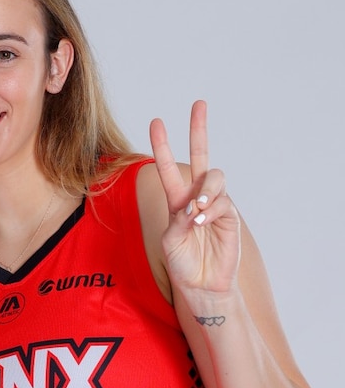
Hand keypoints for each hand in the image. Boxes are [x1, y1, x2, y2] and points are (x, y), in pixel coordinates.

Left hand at [149, 100, 240, 294]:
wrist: (201, 284)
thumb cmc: (182, 263)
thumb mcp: (171, 241)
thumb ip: (179, 221)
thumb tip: (194, 206)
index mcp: (176, 199)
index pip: (168, 167)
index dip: (163, 145)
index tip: (156, 121)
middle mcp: (196, 196)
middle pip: (201, 156)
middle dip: (198, 129)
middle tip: (198, 104)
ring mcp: (215, 203)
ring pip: (214, 178)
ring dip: (205, 191)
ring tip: (196, 211)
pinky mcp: (230, 215)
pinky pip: (223, 202)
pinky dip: (211, 210)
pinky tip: (203, 221)